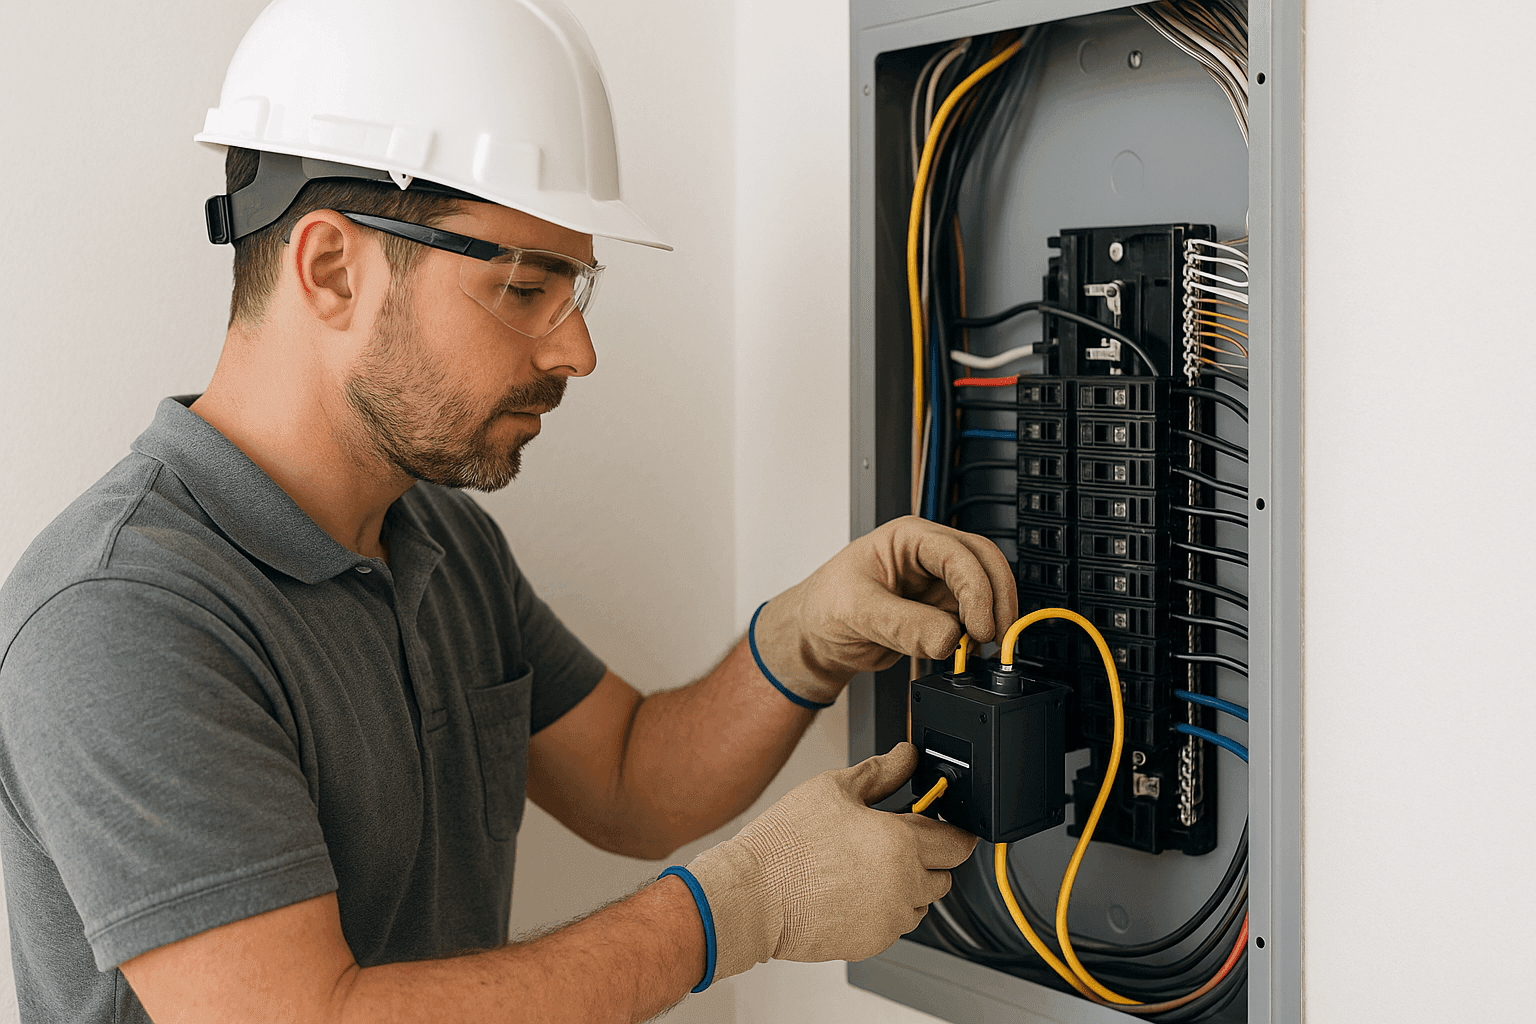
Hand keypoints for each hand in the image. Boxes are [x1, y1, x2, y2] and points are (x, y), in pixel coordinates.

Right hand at [684, 742, 977, 980]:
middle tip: (892, 840)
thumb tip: (907, 756)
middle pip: (945, 875)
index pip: (958, 842)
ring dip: (908, 885)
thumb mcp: (835, 788)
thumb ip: (882, 771)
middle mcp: (904, 887)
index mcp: (902, 844)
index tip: (941, 822)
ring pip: (921, 903)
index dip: (952, 828)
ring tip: (865, 865)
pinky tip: (851, 888)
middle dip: (928, 857)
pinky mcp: (871, 943)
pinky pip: (894, 923)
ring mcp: (889, 920)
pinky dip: (884, 908)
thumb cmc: (786, 843)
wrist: (751, 895)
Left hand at [753, 516, 1016, 702]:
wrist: (817, 637)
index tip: (978, 625)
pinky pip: (972, 617)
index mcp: (907, 538)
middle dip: (997, 598)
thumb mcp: (858, 612)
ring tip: (982, 647)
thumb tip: (948, 638)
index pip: (958, 553)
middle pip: (984, 563)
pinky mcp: (940, 610)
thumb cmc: (824, 607)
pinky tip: (969, 651)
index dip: (976, 588)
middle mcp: (928, 556)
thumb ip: (903, 625)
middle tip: (995, 636)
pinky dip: (978, 634)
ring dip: (992, 617)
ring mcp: (937, 583)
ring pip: (985, 590)